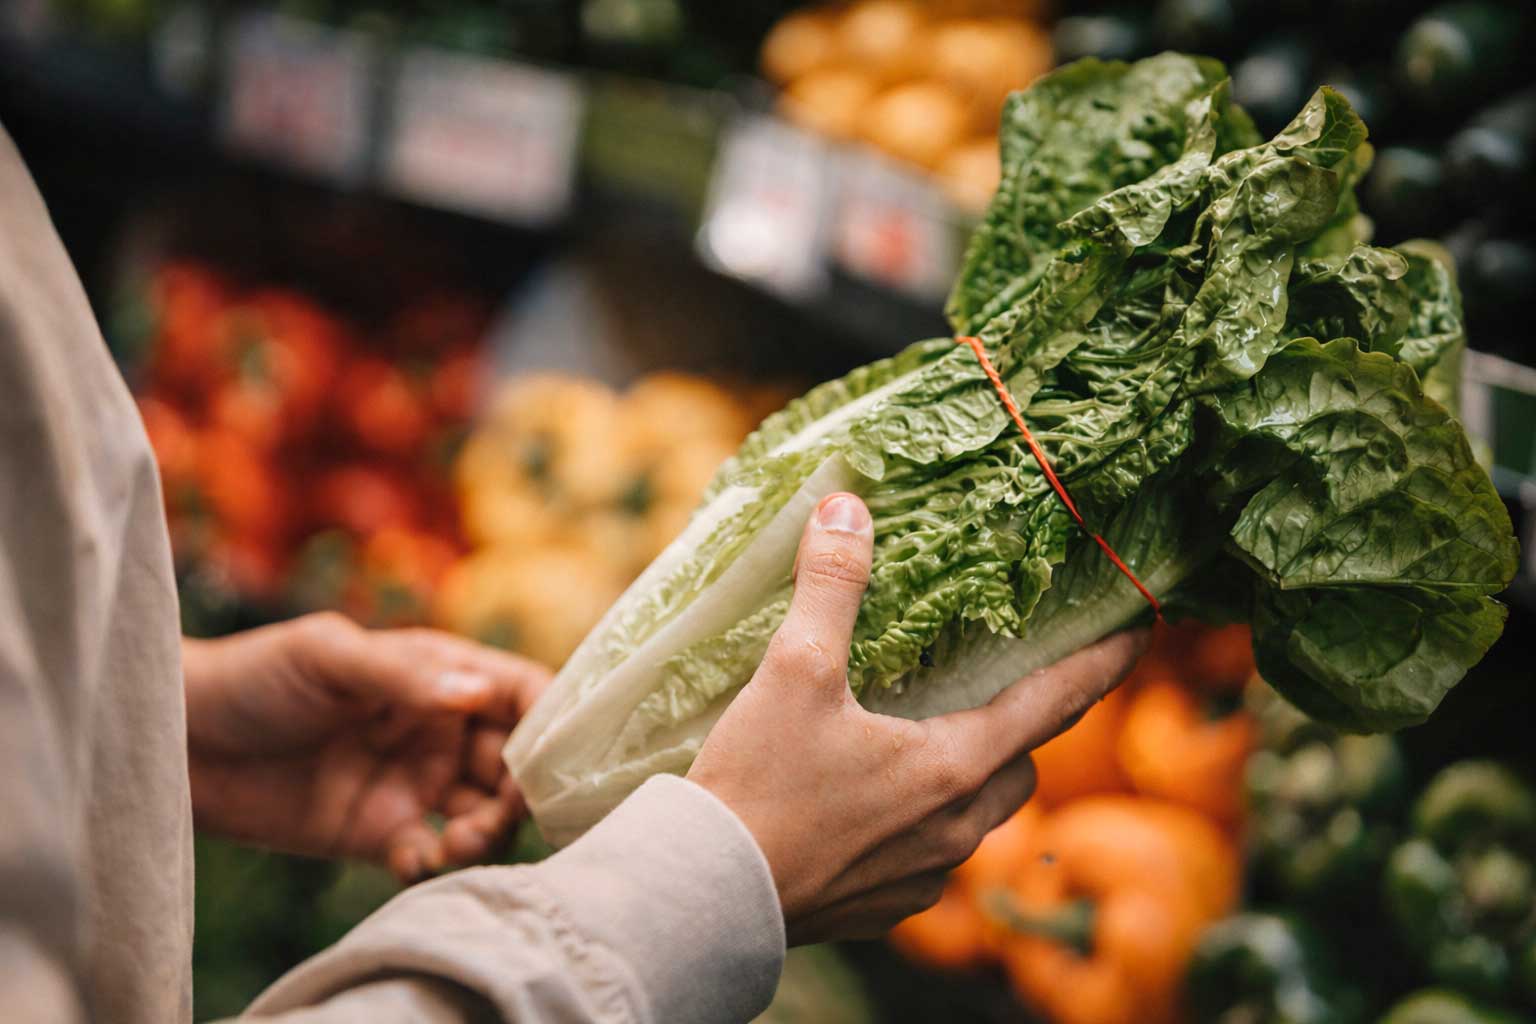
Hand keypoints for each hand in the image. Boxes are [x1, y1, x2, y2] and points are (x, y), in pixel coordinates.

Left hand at [183, 613, 548, 881]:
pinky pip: (431, 854)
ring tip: (458, 843)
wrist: (177, 741)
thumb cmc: (254, 676)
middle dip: (524, 789)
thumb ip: (404, 677)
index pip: (520, 690)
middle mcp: (437, 727)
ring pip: (485, 812)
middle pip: (516, 760)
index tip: (560, 753)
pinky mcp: (379, 832)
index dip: (552, 718)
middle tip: (500, 813)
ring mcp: (411, 781)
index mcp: (437, 673)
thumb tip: (479, 693)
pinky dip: (437, 863)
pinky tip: (411, 858)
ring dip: (488, 832)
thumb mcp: (328, 657)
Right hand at [687, 493, 1147, 944]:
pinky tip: (874, 800)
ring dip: (970, 772)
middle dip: (1022, 722)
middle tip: (1003, 682)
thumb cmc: (760, 783)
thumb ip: (830, 586)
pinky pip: (931, 854)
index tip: (1143, 631)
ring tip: (930, 737)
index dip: (1103, 662)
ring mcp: (926, 876)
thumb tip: (847, 508)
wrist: (707, 895)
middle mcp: (957, 828)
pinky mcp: (887, 906)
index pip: (1056, 702)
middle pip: (1020, 763)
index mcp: (956, 766)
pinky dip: (922, 819)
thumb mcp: (794, 671)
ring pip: (977, 814)